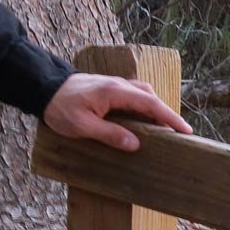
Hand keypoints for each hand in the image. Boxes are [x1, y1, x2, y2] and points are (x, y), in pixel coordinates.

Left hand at [41, 73, 192, 150]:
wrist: (43, 88)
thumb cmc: (60, 108)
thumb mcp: (83, 126)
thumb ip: (109, 134)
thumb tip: (135, 144)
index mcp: (115, 92)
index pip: (150, 104)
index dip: (169, 117)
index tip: (185, 130)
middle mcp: (118, 85)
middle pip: (150, 97)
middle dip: (166, 114)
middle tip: (179, 134)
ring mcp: (114, 85)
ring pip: (143, 94)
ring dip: (155, 109)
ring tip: (162, 129)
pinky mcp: (108, 88)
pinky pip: (133, 95)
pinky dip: (143, 106)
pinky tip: (142, 120)